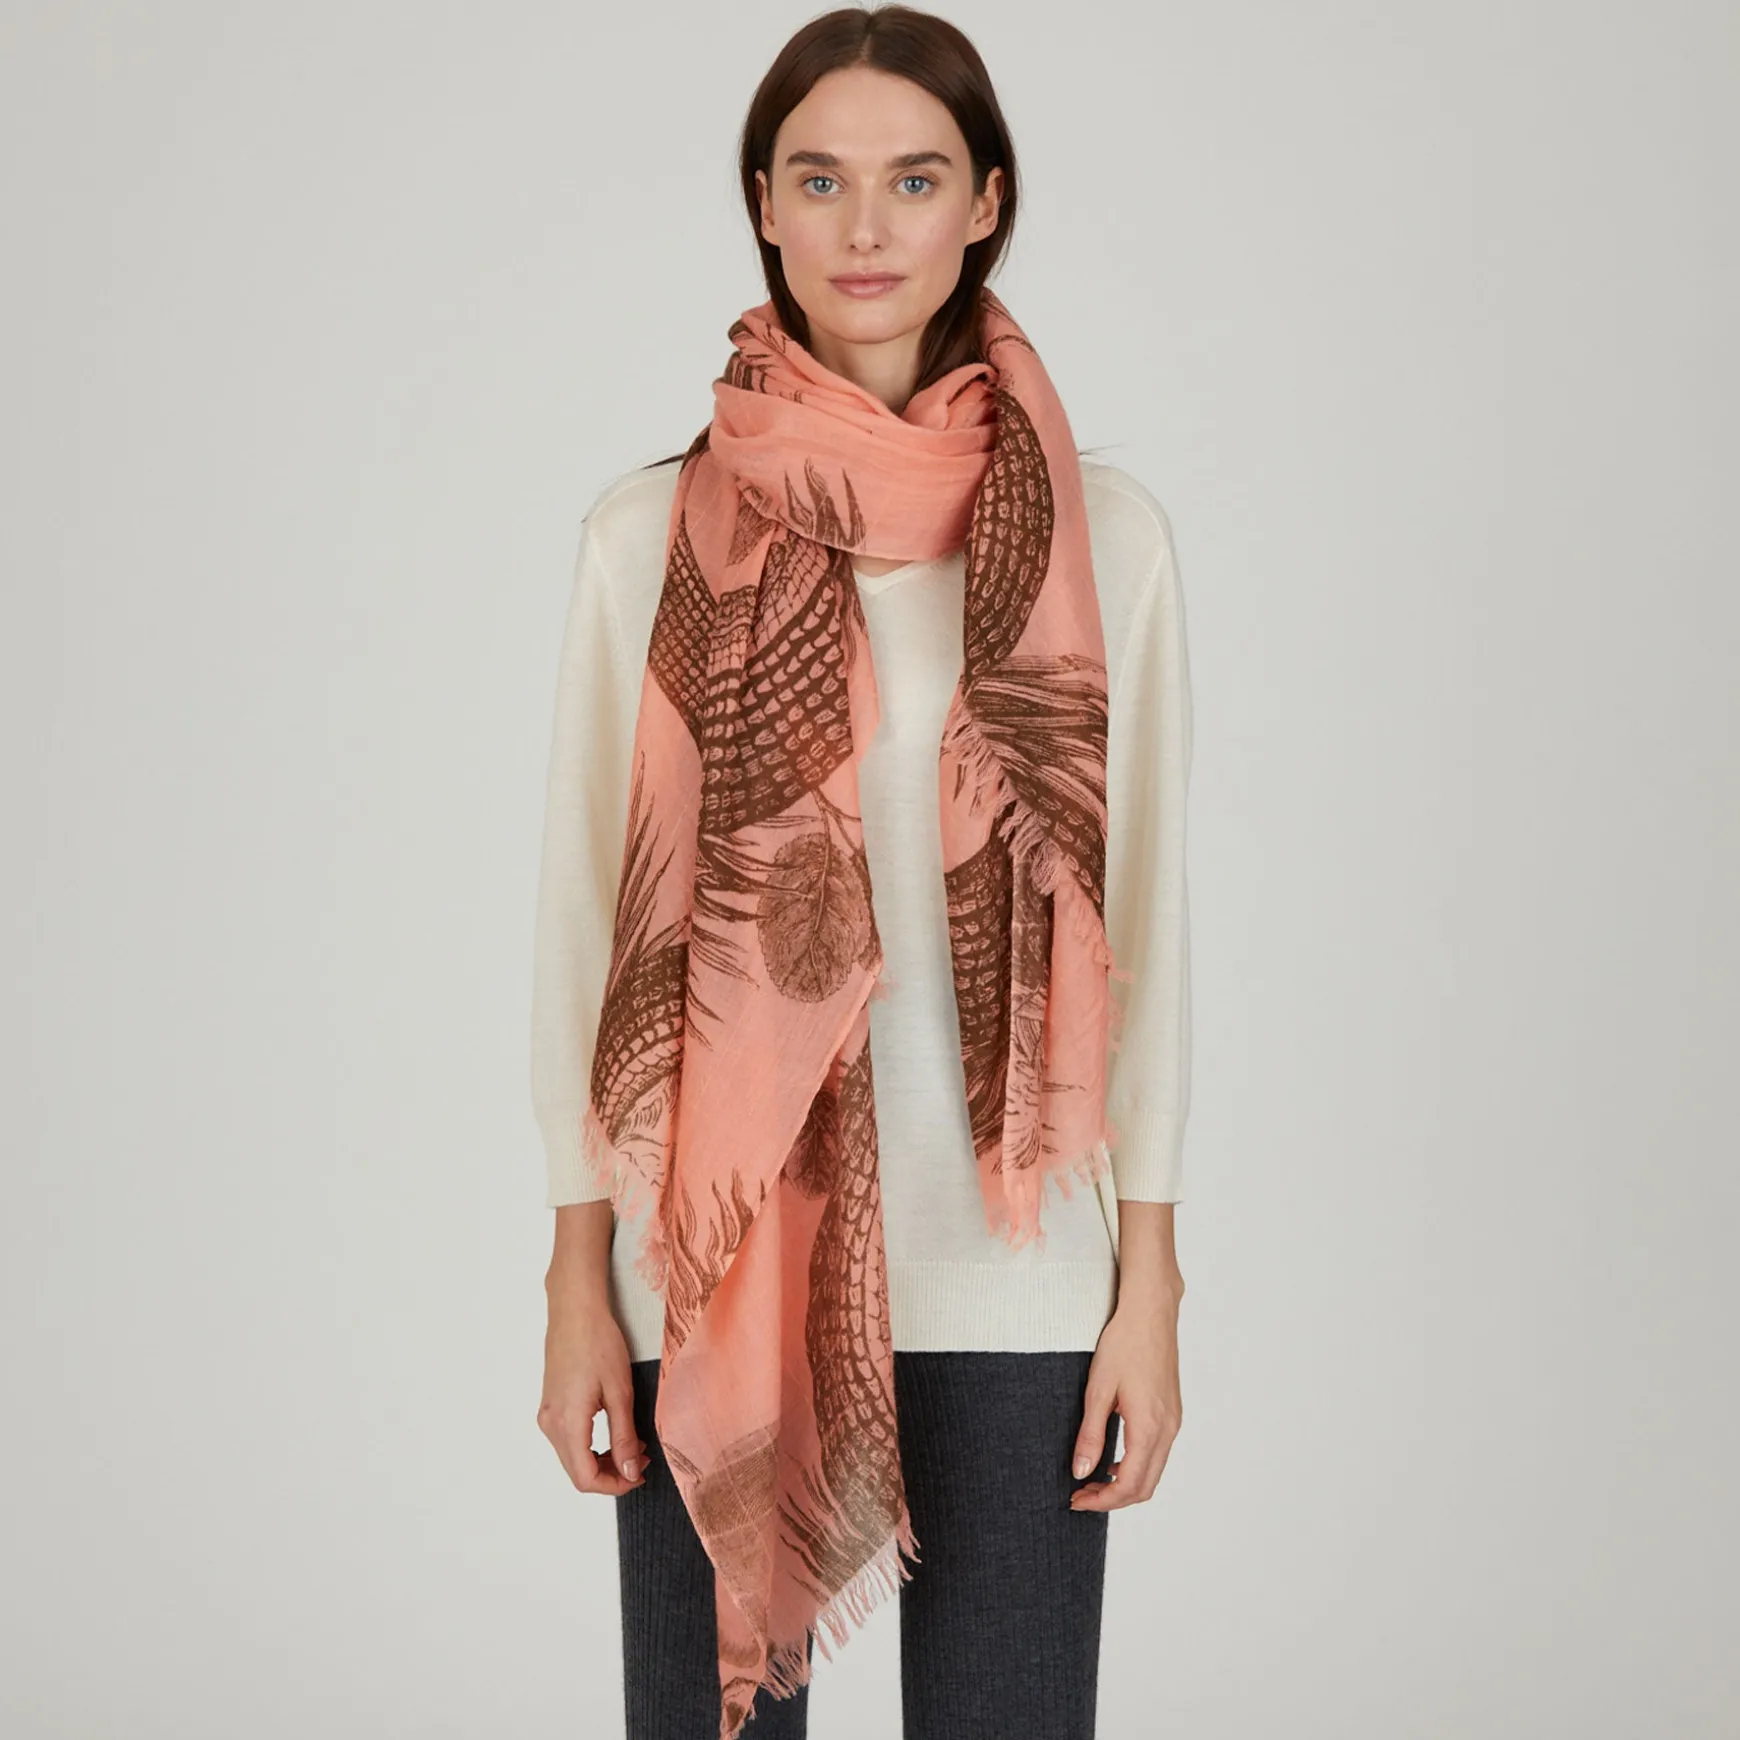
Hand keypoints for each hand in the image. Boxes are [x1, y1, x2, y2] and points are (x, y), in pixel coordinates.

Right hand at [537, 1291, 647, 1496]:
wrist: (575, 1310)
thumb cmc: (598, 1343)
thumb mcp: (619, 1392)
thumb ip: (623, 1436)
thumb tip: (628, 1471)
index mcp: (567, 1423)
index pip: (586, 1478)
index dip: (614, 1485)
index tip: (639, 1476)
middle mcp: (550, 1424)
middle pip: (577, 1472)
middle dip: (611, 1474)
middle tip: (641, 1460)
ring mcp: (547, 1415)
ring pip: (573, 1457)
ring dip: (602, 1460)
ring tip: (633, 1444)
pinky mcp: (550, 1405)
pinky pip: (569, 1440)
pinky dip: (591, 1445)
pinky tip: (615, 1430)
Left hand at [1068, 1275, 1183, 1511]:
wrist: (1150, 1313)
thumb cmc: (1123, 1344)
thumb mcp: (1098, 1390)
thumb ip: (1090, 1435)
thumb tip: (1080, 1472)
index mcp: (1148, 1427)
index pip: (1129, 1485)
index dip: (1102, 1501)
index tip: (1076, 1499)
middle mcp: (1167, 1430)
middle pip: (1144, 1487)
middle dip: (1112, 1499)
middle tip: (1080, 1495)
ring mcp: (1173, 1422)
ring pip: (1153, 1473)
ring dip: (1124, 1484)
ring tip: (1091, 1479)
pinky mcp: (1172, 1413)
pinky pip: (1158, 1454)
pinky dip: (1136, 1466)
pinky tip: (1112, 1459)